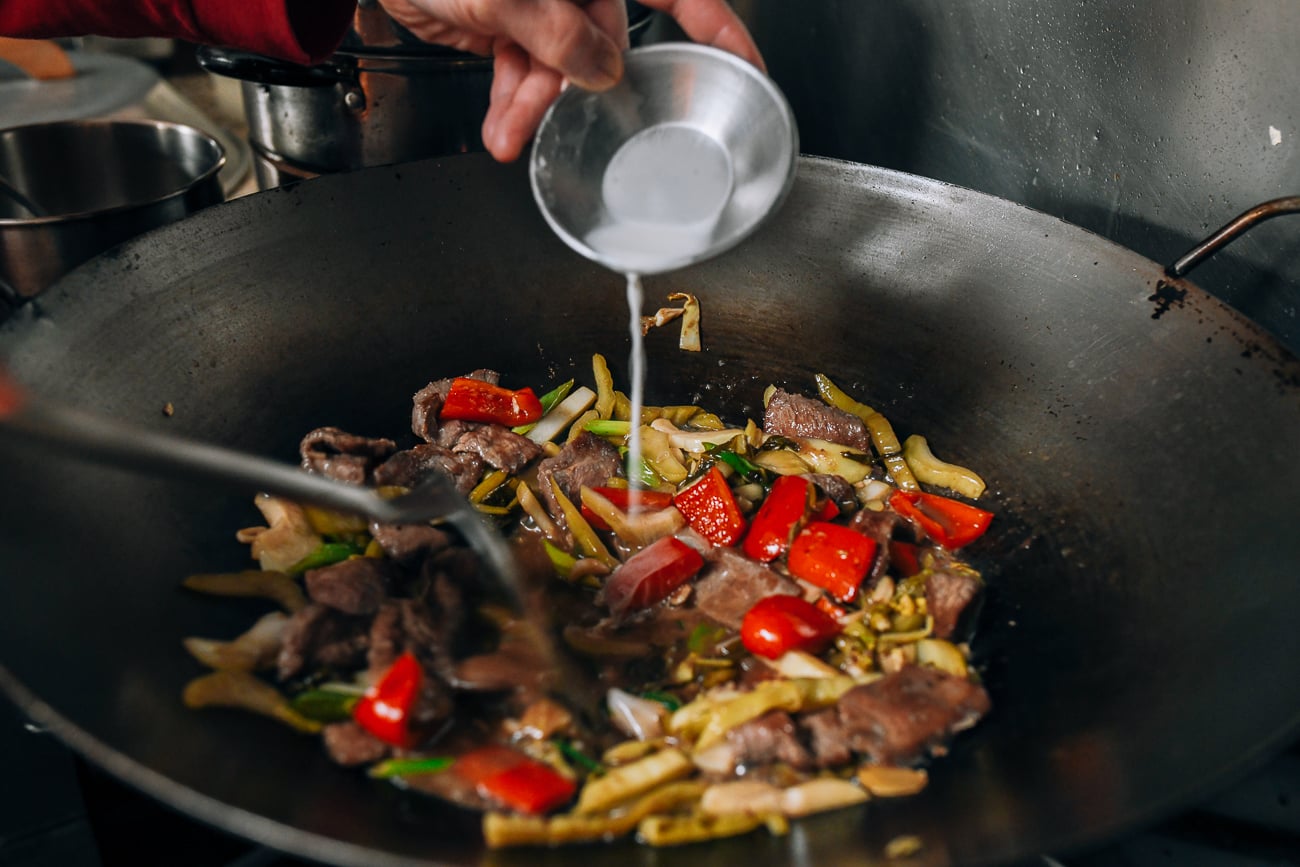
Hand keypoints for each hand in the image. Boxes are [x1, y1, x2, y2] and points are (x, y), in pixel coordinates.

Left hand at [376, 0, 763, 161]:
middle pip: (607, 42)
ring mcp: (546, 4)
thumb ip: (558, 32)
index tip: (749, 63)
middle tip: (550, 120)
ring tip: (509, 135)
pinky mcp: (514, 26)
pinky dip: (514, 103)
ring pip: (562, 67)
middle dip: (575, 90)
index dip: (718, 26)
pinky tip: (504, 128)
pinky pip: (528, 72)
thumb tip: (602, 70)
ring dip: (535, 107)